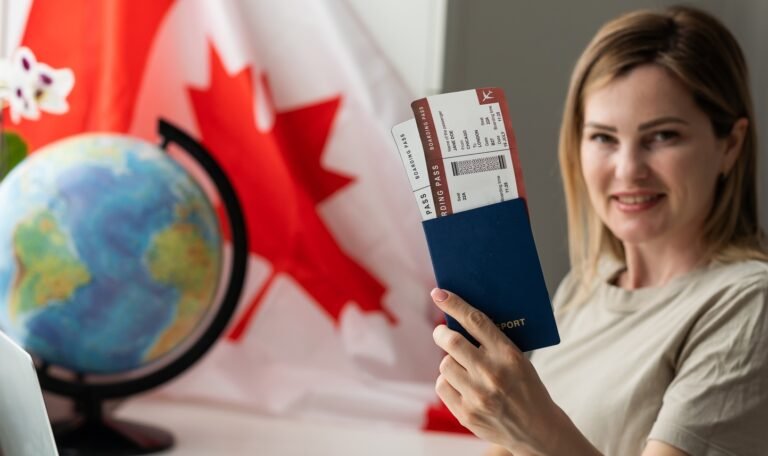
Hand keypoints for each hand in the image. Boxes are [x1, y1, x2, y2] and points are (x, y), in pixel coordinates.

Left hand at [430, 288, 596, 455]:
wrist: (537, 428)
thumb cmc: (526, 387)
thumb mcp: (519, 359)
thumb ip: (492, 343)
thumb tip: (459, 321)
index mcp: (508, 354)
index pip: (475, 321)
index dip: (454, 304)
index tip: (439, 293)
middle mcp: (492, 373)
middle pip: (451, 341)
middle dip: (441, 333)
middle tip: (441, 332)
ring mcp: (478, 395)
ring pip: (444, 364)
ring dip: (449, 362)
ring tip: (462, 367)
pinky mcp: (467, 413)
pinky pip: (442, 386)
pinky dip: (448, 381)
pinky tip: (461, 384)